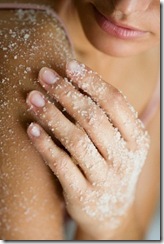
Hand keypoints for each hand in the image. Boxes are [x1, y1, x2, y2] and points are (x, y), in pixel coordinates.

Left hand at [26, 60, 149, 238]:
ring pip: (76, 139)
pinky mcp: (84, 195)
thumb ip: (113, 116)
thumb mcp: (122, 143)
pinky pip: (61, 165)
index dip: (91, 81)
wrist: (111, 211)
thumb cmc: (113, 166)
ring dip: (52, 115)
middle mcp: (125, 159)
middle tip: (44, 75)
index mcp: (137, 140)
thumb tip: (97, 81)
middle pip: (93, 118)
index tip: (68, 66)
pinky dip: (45, 144)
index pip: (115, 102)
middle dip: (67, 92)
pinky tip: (32, 128)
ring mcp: (105, 179)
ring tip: (33, 97)